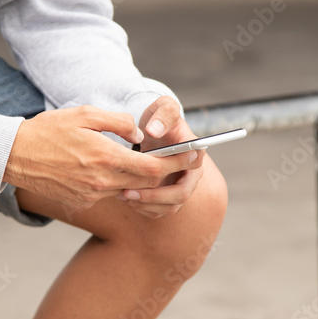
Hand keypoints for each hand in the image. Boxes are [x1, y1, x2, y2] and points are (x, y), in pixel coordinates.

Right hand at [3, 105, 200, 210]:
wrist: (14, 156)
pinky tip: (115, 170)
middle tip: (180, 159)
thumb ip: (117, 122)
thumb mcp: (84, 115)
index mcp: (105, 158)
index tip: (192, 155)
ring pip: (130, 190)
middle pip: (147, 183)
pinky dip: (120, 184)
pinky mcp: (82, 202)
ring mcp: (91, 195)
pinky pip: (110, 194)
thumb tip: (139, 134)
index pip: (152, 168)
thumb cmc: (48, 130)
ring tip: (148, 162)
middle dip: (167, 172)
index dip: (177, 163)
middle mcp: (101, 182)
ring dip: (143, 179)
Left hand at [120, 96, 205, 218]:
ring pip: (169, 207)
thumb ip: (162, 115)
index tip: (150, 171)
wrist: (153, 131)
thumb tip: (154, 130)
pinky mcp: (168, 197)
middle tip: (129, 192)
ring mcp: (180, 187)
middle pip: (181, 194)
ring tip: (123, 196)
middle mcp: (191, 173)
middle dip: (155, 196)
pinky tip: (125, 198)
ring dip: (147, 205)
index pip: (192, 166)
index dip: (173, 172)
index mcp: (194, 152)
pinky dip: (143, 208)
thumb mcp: (163, 107)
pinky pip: (159, 211)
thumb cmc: (160, 118)